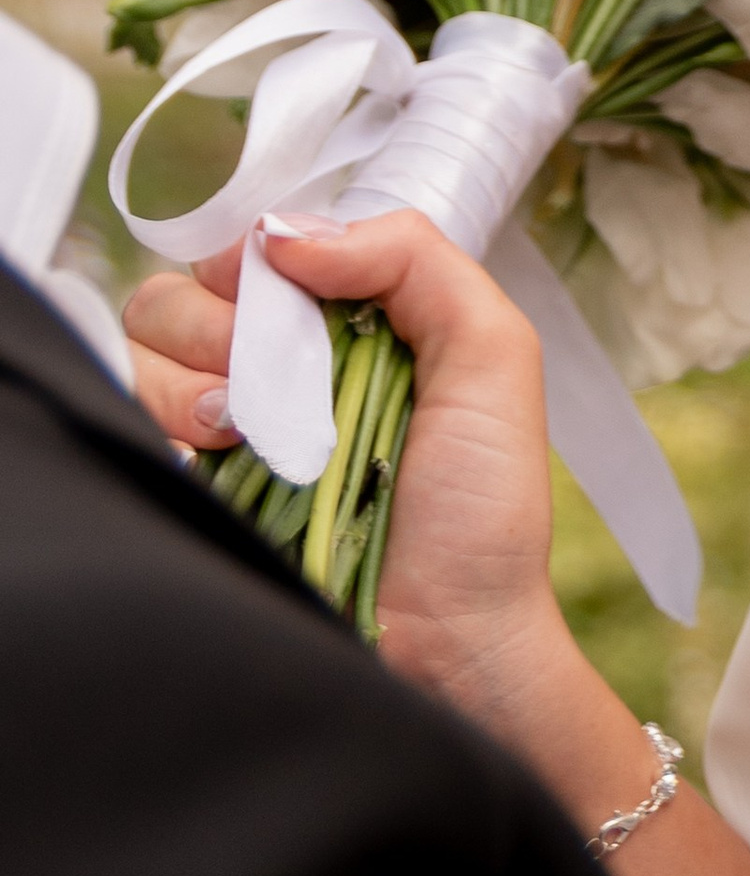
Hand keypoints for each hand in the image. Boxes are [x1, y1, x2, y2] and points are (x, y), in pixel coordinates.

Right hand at [125, 210, 573, 735]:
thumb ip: (413, 258)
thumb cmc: (482, 511)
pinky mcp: (192, 489)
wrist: (450, 642)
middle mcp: (281, 368)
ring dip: (192, 375)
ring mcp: (228, 432)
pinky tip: (222, 454)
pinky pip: (131, 418)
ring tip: (246, 426)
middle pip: (184, 291)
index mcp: (350, 324)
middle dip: (219, 320)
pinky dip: (167, 425)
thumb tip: (286, 233)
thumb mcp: (492, 354)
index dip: (257, 261)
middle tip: (272, 376)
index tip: (281, 296)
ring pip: (144, 349)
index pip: (260, 250)